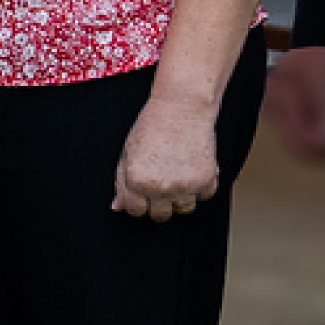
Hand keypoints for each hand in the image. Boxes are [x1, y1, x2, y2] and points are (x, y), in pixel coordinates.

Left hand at [110, 94, 227, 222]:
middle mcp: (161, 188)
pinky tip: (192, 169)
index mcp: (137, 182)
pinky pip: (204, 196)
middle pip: (160, 216)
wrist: (182, 109)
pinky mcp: (206, 180)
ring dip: (180, 198)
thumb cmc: (152, 126)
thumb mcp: (127, 153)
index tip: (143, 193)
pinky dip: (201, 186)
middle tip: (161, 184)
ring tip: (177, 176)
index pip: (135, 211)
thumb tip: (118, 206)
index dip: (138, 202)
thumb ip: (121, 183)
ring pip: (183, 209)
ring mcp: (185, 186)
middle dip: (158, 204)